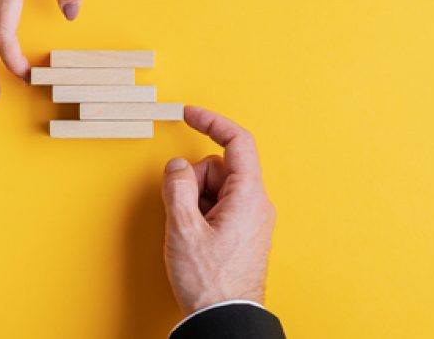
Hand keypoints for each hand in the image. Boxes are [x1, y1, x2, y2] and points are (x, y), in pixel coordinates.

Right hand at [162, 106, 276, 314]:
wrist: (225, 318)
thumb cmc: (210, 280)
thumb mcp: (183, 228)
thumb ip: (177, 187)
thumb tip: (177, 167)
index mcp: (249, 195)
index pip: (237, 141)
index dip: (212, 121)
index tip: (189, 114)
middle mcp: (257, 204)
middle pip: (220, 167)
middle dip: (194, 178)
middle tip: (181, 209)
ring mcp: (252, 219)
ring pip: (217, 188)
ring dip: (195, 199)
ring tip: (189, 232)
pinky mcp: (245, 233)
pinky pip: (220, 207)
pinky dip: (202, 213)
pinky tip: (194, 238)